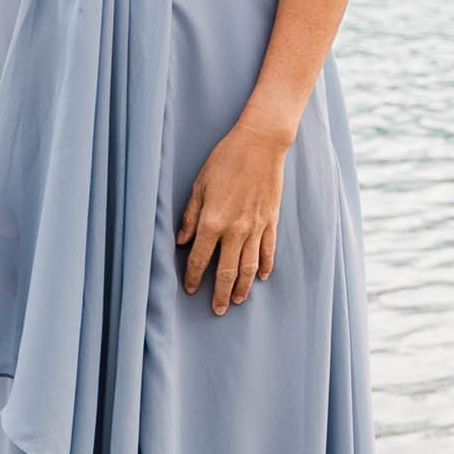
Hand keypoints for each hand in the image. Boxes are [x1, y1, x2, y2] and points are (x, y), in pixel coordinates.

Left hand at [178, 118, 287, 313]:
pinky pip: (268, 249)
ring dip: (244, 286)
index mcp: (213, 221)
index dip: (195, 277)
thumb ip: (190, 216)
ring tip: (238, 301)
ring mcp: (256, 227)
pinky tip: (263, 277)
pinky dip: (266, 265)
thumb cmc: (225, 160)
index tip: (191, 289)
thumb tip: (181, 242)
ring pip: (250, 266)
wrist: (260, 144)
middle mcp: (235, 229)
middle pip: (228, 270)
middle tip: (217, 309)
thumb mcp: (199, 185)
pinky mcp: (271, 220)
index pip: (201, 258)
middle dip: (221, 293)